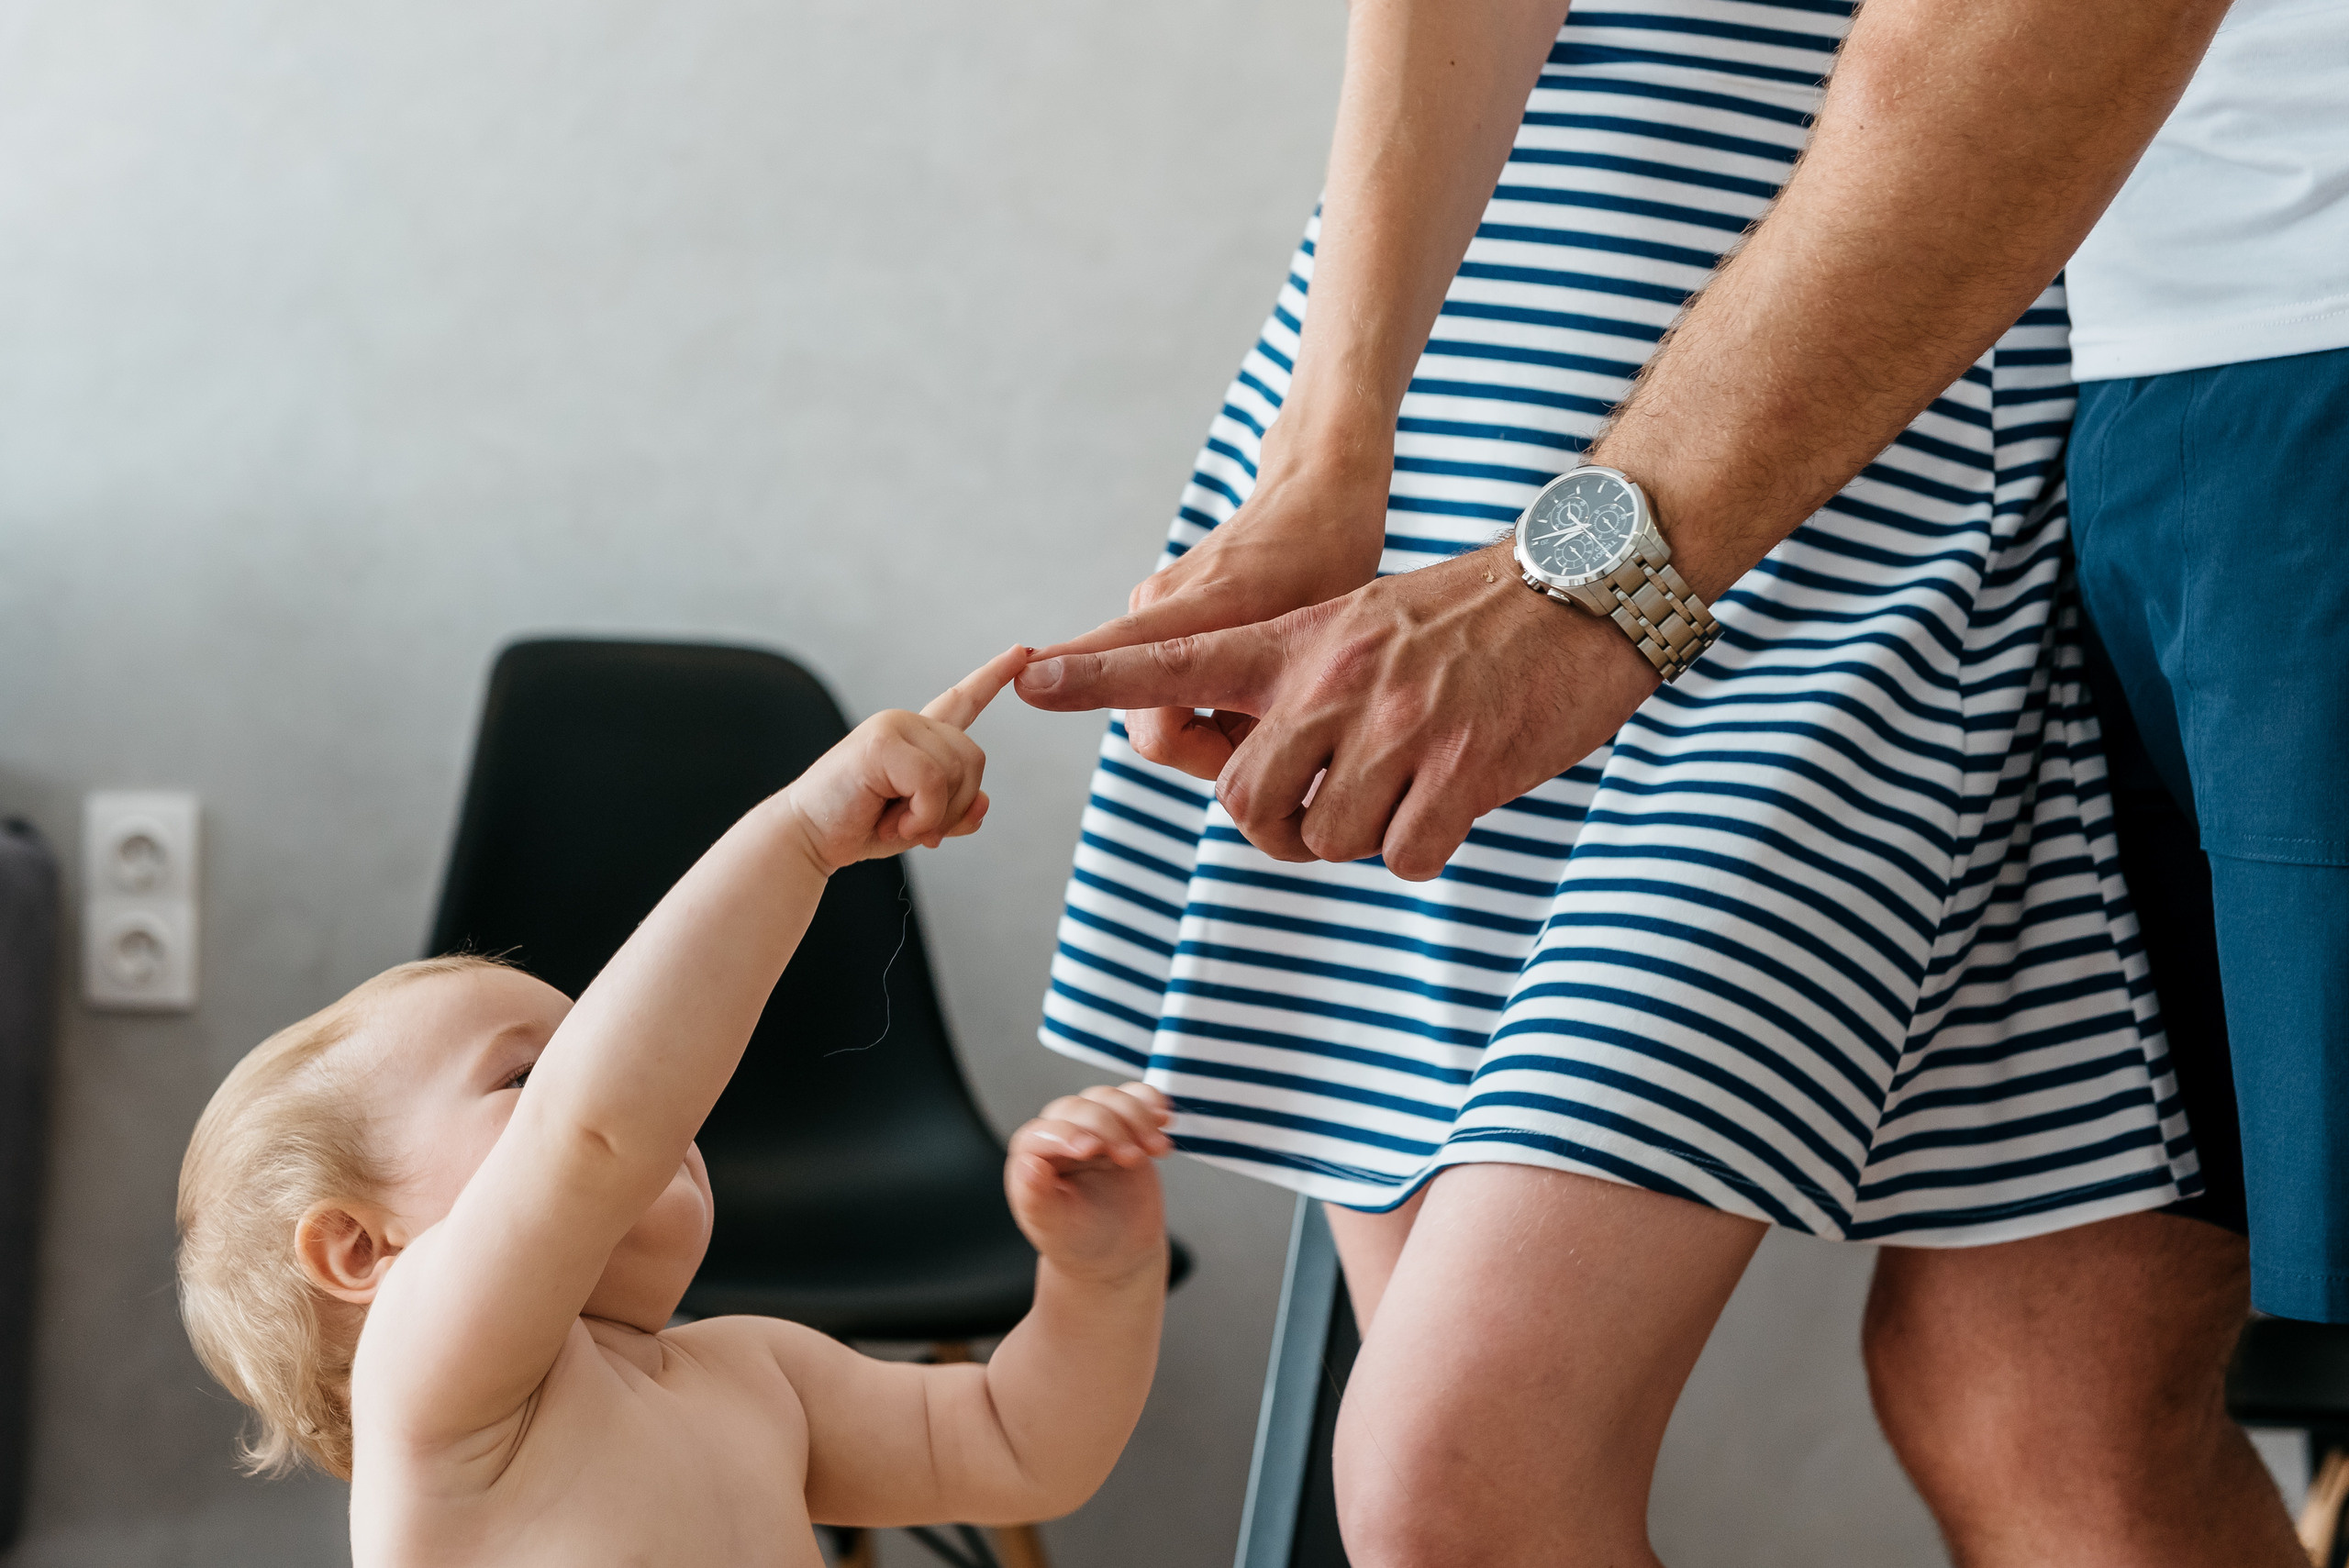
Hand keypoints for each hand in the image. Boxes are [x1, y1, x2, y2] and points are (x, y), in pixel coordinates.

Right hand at [782, 645, 1026, 874]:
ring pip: (957, 772)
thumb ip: (955, 813)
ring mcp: (894, 727)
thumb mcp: (920, 824)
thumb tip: (983, 804)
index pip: (962, 700)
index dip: (993, 678)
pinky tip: (892, 823)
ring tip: (895, 821)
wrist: (808, 837)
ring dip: (932, 814)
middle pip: (974, 759)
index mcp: (917, 737)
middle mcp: (907, 723)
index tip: (1020, 653)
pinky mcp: (882, 742)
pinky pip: (934, 782)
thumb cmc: (858, 825)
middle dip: (953, 804)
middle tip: (910, 825)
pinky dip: (920, 816)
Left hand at [1006, 1083, 1172, 1285]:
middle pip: (1079, 1109)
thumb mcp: (1053, 1226)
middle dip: (1109, 1129)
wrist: (1115, 1252)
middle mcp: (1060, 1136)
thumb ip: (1035, 1198)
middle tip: (1132, 1159)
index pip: (1042, 1134)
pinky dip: (1151, 1102)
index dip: (1065, 1134)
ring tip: (1154, 1148)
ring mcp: (1094, 1128)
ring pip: (1109, 1099)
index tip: (1090, 1149)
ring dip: (1136, 1117)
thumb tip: (1026, 1165)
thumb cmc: (1077, 1240)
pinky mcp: (1124, 1126)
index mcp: (1033, 1158)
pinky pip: (1135, 1099)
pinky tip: (1163, 1118)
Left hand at [1016, 542, 1661, 879]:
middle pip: (1244, 802)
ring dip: (1358, 837)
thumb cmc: (1472, 619)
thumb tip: (1266, 772)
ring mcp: (1394, 728)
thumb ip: (1302, 686)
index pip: (1179, 659)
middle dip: (1276, 827)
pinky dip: (1422, 849)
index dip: (1102, 676)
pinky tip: (1453, 802)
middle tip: (1322, 812)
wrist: (1583, 592)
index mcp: (1299, 641)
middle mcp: (1332, 683)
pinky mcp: (1458, 770)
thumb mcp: (1364, 625)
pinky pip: (1403, 857)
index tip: (1033, 677)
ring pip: (1323, 838)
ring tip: (1405, 790)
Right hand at [1039, 454, 1390, 778]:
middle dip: (1205, 756)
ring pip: (1158, 714)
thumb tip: (1249, 779)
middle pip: (1150, 728)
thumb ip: (1278, 709)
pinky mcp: (1156, 615)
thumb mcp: (1323, 639)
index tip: (1022, 683)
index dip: (1076, 677)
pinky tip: (1249, 691)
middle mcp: (1158, 606)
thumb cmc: (1328, 563)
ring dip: (1210, 733)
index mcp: (1203, 608)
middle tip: (1268, 744)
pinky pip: (1164, 690)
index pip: (1122, 652)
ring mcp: (1151, 609)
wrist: (1314, 495)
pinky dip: (1203, 708)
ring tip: (1268, 709)